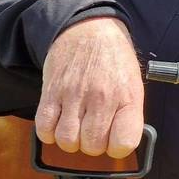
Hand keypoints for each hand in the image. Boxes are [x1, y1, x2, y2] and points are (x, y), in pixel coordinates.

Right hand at [35, 17, 143, 158]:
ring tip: (76, 127)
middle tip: (93, 131)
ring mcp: (74, 95)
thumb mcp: (133, 84)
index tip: (114, 141)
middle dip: (92, 145)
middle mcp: (101, 97)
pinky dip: (49, 132)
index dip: (118, 148)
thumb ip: (129, 115)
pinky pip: (44, 128)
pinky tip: (59, 123)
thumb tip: (121, 144)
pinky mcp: (51, 92)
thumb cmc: (112, 59)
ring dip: (70, 140)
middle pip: (92, 146)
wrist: (87, 29)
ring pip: (67, 141)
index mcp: (126, 97)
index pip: (124, 143)